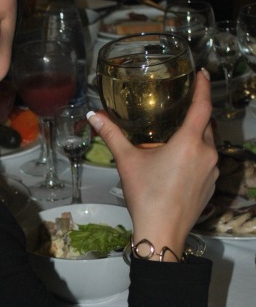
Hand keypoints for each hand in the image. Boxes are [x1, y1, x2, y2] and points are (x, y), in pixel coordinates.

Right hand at [88, 69, 217, 256]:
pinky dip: (196, 157)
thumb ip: (112, 135)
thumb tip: (94, 116)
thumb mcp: (127, 162)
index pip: (202, 106)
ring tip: (175, 139)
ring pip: (207, 145)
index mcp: (189, 142)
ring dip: (195, 138)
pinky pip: (207, 163)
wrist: (162, 233)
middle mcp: (207, 154)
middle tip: (181, 109)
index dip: (204, 87)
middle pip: (207, 125)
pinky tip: (178, 165)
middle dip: (196, 115)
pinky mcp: (211, 186)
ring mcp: (212, 172)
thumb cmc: (146, 196)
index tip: (203, 74)